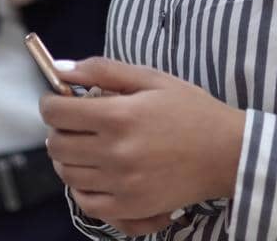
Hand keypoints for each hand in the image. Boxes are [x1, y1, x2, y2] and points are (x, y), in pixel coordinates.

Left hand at [41, 59, 243, 228]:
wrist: (226, 153)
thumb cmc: (190, 109)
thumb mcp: (151, 78)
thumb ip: (104, 70)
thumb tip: (61, 69)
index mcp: (119, 115)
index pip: (57, 113)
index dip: (50, 103)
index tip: (57, 100)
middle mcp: (114, 152)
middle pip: (57, 144)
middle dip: (58, 129)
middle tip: (74, 122)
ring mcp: (120, 183)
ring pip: (67, 173)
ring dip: (68, 157)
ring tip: (86, 145)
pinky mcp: (130, 207)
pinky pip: (85, 203)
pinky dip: (81, 188)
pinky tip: (94, 173)